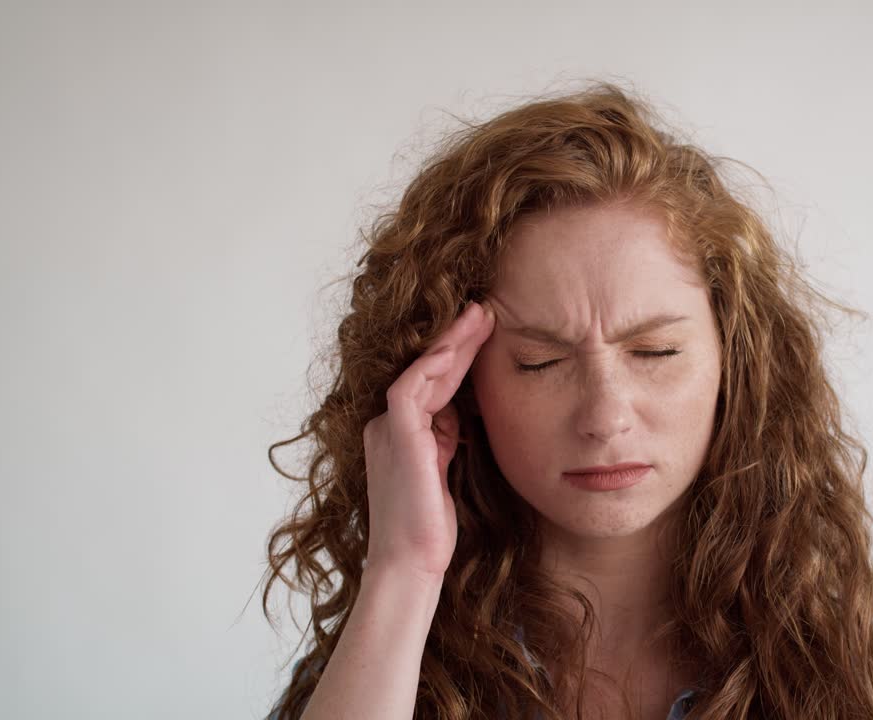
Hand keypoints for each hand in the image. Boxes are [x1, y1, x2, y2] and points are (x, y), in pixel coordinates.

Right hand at [360, 300, 494, 579]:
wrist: (410, 563)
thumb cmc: (431, 528)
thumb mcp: (444, 470)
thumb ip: (447, 438)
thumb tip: (462, 412)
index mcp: (400, 433)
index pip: (431, 382)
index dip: (458, 355)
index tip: (485, 331)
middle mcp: (387, 425)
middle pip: (426, 370)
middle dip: (457, 338)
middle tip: (485, 310)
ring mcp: (388, 430)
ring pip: (420, 372)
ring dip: (452, 343)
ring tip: (480, 317)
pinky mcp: (397, 438)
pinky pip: (411, 390)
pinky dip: (435, 367)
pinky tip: (459, 349)